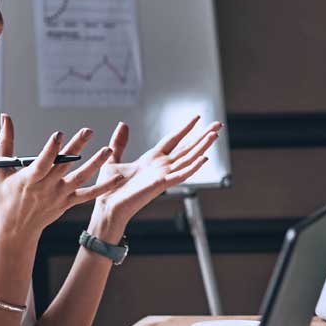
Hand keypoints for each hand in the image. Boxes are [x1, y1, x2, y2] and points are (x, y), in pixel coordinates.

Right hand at [0, 114, 125, 241]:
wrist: (16, 229)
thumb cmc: (6, 196)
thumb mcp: (2, 170)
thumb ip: (5, 141)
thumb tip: (5, 116)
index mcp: (29, 180)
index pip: (41, 163)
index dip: (50, 149)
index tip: (59, 134)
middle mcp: (46, 187)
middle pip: (64, 165)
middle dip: (76, 146)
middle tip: (88, 130)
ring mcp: (59, 196)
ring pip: (80, 178)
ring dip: (95, 164)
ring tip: (109, 149)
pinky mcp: (68, 203)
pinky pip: (88, 194)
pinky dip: (103, 187)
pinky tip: (118, 177)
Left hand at [89, 116, 221, 237]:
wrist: (107, 208)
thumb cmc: (109, 190)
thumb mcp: (112, 159)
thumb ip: (119, 142)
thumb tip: (123, 124)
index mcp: (152, 160)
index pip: (174, 140)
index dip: (186, 129)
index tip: (197, 118)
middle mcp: (161, 167)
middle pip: (187, 148)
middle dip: (203, 136)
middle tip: (217, 124)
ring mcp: (163, 176)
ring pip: (188, 159)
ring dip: (202, 147)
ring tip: (215, 135)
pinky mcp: (161, 185)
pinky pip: (181, 175)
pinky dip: (193, 167)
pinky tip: (204, 158)